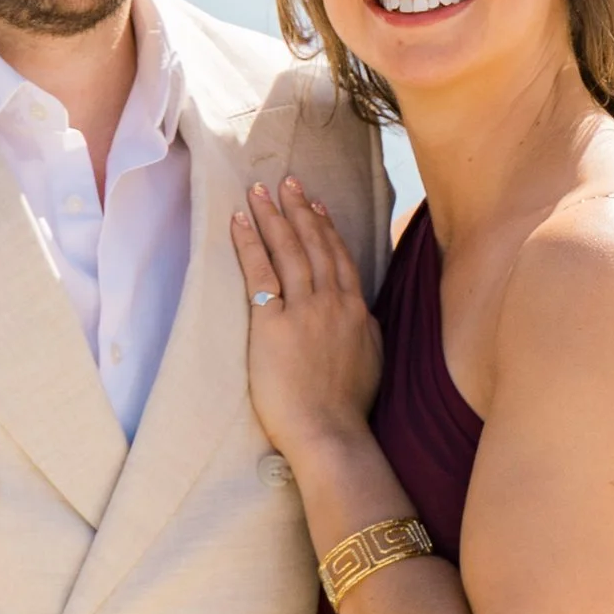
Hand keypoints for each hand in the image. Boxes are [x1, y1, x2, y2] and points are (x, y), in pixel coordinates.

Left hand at [231, 177, 381, 473]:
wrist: (330, 432)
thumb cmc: (348, 407)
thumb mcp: (373, 360)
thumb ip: (367, 332)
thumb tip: (364, 317)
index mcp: (356, 311)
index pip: (339, 257)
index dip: (326, 228)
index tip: (317, 204)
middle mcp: (332, 302)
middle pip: (314, 244)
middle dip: (299, 209)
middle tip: (287, 181)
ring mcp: (303, 310)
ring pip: (289, 250)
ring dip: (275, 216)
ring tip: (262, 191)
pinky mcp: (272, 323)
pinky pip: (259, 272)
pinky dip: (250, 243)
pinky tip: (240, 220)